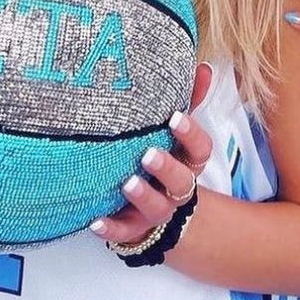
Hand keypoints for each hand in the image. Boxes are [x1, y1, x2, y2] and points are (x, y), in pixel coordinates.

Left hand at [91, 65, 212, 245]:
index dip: (191, 134)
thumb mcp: (174, 131)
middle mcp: (177, 188)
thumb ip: (188, 100)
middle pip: (182, 181)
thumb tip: (203, 67)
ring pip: (157, 208)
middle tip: (148, 154)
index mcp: (188, 162)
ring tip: (127, 183)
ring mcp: (156, 211)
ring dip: (143, 196)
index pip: (201, 150)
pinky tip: (96, 220)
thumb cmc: (163, 158)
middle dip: (166, 168)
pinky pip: (123, 232)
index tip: (175, 117)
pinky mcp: (134, 228)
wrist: (154, 211)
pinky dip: (111, 228)